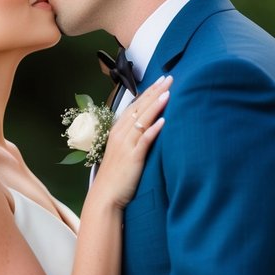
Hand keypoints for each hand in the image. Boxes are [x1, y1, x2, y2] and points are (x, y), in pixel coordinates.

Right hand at [94, 75, 171, 208]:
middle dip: (155, 92)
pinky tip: (163, 120)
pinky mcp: (132, 158)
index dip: (148, 92)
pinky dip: (153, 129)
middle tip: (170, 78)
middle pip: (140, 108)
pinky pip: (144, 140)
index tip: (161, 81)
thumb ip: (132, 138)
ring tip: (169, 92)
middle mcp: (120, 134)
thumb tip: (146, 127)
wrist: (105, 196)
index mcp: (117, 131)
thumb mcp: (122, 152)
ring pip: (142, 120)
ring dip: (156, 105)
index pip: (135, 106)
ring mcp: (126, 145)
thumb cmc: (115, 176)